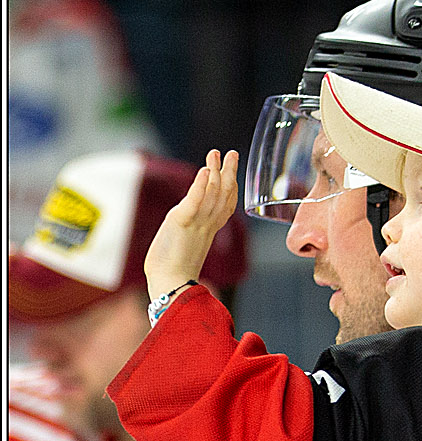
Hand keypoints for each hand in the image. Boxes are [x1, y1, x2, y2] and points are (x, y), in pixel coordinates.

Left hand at [144, 149, 238, 301]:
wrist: (170, 287)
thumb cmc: (172, 276)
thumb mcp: (182, 249)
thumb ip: (186, 236)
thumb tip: (182, 236)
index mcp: (207, 232)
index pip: (224, 206)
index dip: (230, 188)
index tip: (231, 172)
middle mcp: (206, 225)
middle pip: (223, 195)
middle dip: (228, 173)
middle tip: (232, 153)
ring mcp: (196, 224)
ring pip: (211, 194)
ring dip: (215, 171)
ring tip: (216, 153)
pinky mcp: (182, 223)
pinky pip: (195, 201)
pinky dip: (200, 185)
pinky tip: (205, 170)